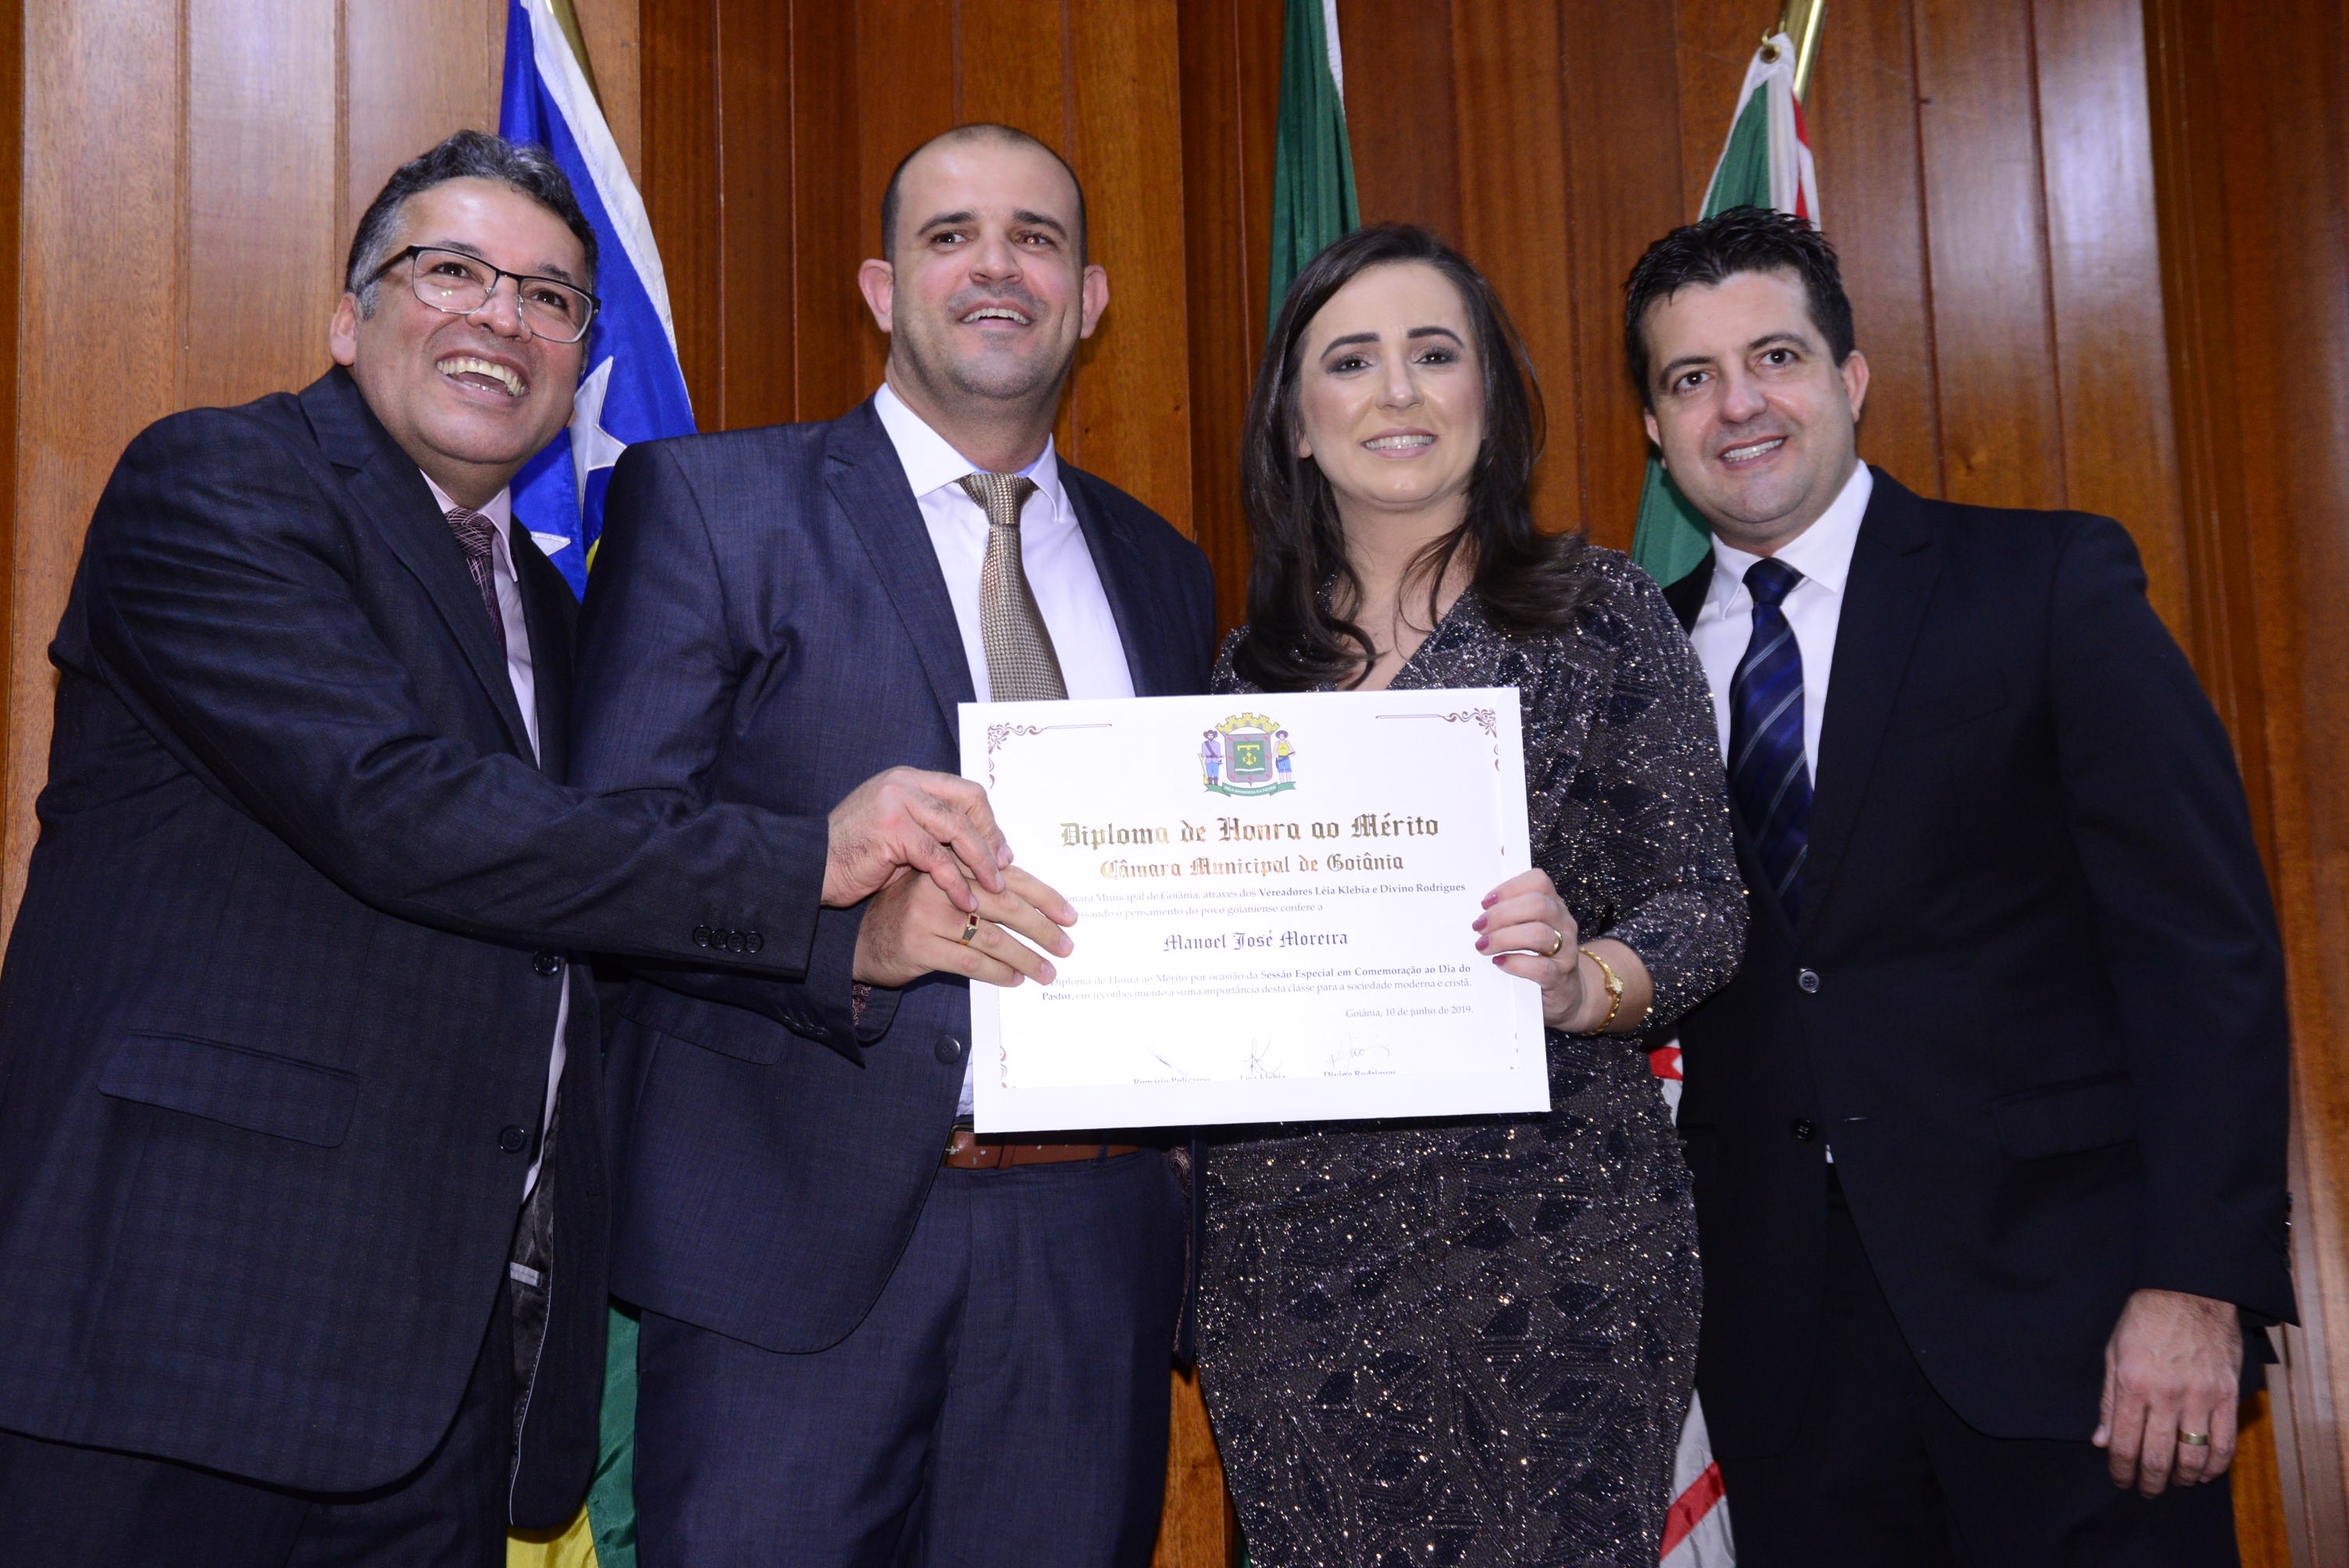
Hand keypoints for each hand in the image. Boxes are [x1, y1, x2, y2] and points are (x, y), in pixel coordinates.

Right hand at [824, 768, 1010, 911]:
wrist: (809, 867)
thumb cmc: (854, 856)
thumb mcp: (900, 834)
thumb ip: (934, 830)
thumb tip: (983, 846)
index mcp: (909, 779)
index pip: (965, 792)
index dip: (988, 822)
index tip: (1001, 852)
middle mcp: (904, 783)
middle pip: (968, 803)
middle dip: (991, 838)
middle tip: (1003, 868)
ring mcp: (897, 802)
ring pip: (957, 829)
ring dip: (980, 862)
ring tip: (993, 889)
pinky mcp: (892, 829)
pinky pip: (937, 858)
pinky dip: (955, 883)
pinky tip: (965, 902)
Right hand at [852, 863, 1076, 988]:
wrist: (860, 937)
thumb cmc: (912, 914)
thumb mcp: (944, 891)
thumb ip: (982, 890)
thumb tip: (1039, 908)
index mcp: (954, 864)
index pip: (1010, 878)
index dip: (1044, 897)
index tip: (1070, 916)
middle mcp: (942, 885)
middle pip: (1006, 906)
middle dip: (1042, 929)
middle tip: (1067, 947)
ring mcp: (928, 916)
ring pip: (992, 938)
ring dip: (1026, 958)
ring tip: (1047, 971)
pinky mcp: (919, 946)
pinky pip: (970, 963)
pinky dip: (998, 973)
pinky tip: (1015, 980)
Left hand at [1473, 869, 1584, 1028]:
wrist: (1566, 993)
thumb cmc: (1539, 957)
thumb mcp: (1528, 931)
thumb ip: (1509, 918)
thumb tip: (1475, 915)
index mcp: (1554, 906)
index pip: (1538, 881)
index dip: (1509, 888)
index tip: (1485, 903)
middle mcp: (1563, 924)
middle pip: (1537, 904)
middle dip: (1501, 914)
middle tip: (1479, 927)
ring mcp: (1565, 951)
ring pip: (1539, 933)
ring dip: (1504, 938)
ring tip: (1483, 946)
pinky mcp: (1560, 978)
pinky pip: (1540, 967)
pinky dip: (1515, 963)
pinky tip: (1499, 963)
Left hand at [2093, 1288, 2243, 1495]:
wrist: (2189, 1291)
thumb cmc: (2144, 1319)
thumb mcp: (2113, 1354)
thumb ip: (2109, 1402)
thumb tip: (2101, 1442)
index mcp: (2133, 1385)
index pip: (2125, 1444)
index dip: (2121, 1470)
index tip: (2120, 1480)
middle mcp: (2166, 1396)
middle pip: (2158, 1457)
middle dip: (2150, 1481)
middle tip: (2146, 1490)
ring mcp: (2200, 1397)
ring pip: (2193, 1457)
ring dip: (2183, 1478)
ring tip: (2175, 1483)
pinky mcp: (2227, 1395)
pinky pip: (2225, 1442)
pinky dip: (2215, 1465)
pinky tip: (2205, 1472)